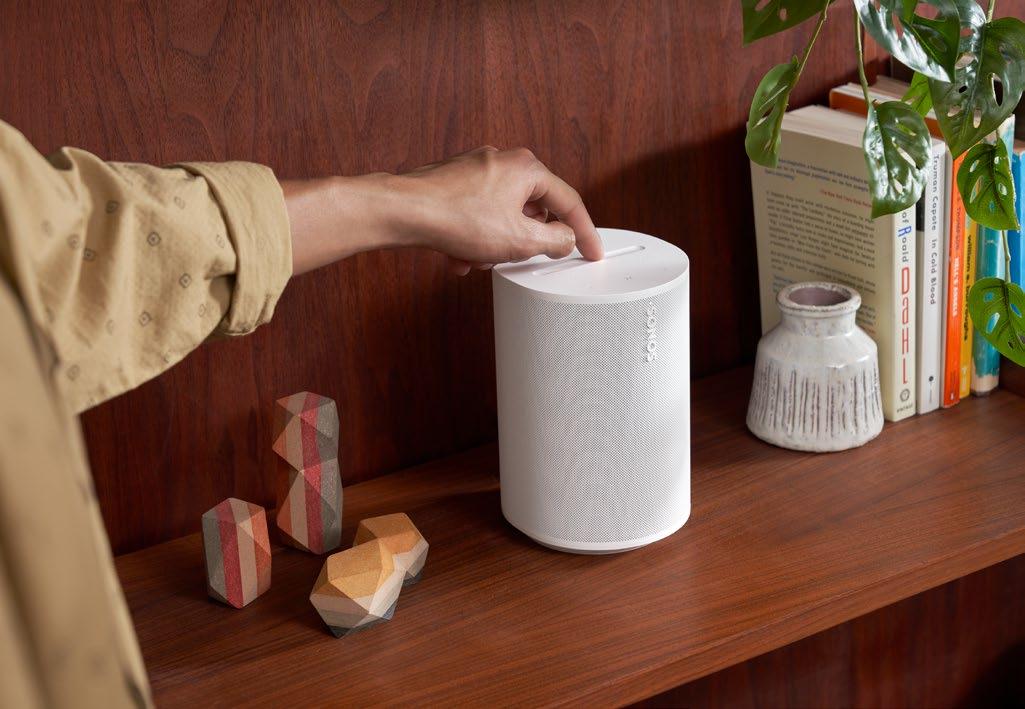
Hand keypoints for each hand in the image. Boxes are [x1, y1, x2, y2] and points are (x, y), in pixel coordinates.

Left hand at [394, 146, 603, 274]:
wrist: (403, 211)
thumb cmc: (455, 217)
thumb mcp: (519, 240)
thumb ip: (554, 241)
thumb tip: (564, 239)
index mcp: (527, 168)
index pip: (569, 202)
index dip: (584, 232)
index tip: (592, 251)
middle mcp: (503, 162)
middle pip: (532, 210)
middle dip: (522, 242)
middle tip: (516, 258)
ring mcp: (476, 171)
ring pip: (502, 216)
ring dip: (494, 244)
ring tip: (477, 257)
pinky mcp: (454, 184)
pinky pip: (476, 217)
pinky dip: (473, 239)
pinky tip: (459, 256)